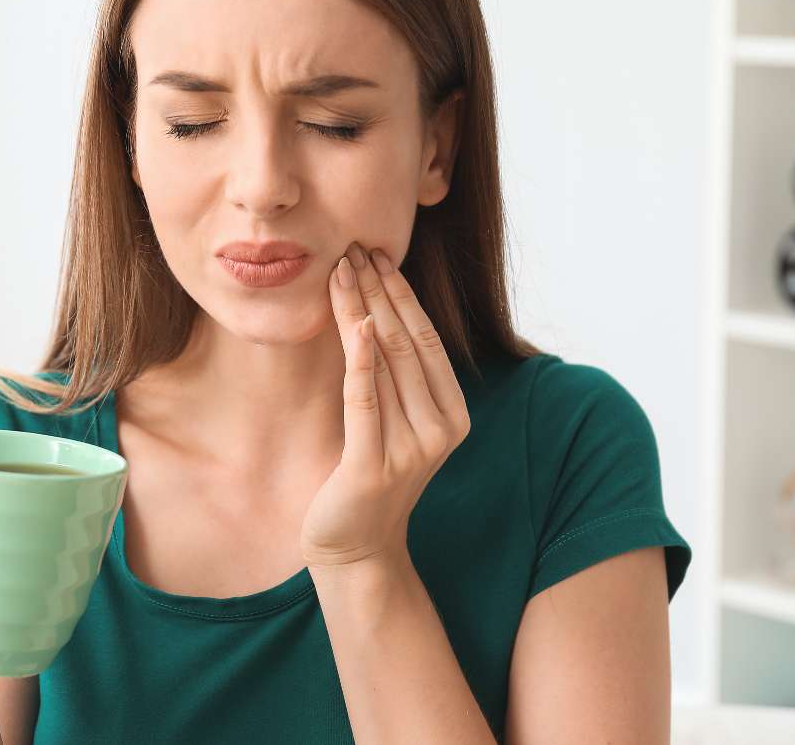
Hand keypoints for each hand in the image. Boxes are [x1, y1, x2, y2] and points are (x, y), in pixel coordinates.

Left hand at [300, 241, 471, 569]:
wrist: (355, 547)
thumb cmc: (370, 475)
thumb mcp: (392, 420)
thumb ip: (396, 376)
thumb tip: (375, 310)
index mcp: (453, 414)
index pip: (426, 339)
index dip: (401, 293)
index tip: (377, 253)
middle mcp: (441, 430)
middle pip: (406, 342)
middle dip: (379, 290)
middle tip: (354, 247)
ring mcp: (411, 450)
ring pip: (384, 362)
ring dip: (360, 309)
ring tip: (340, 270)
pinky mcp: (373, 467)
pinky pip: (365, 402)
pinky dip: (358, 360)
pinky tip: (350, 323)